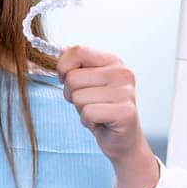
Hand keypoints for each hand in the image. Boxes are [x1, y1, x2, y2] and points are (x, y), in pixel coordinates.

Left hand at [56, 45, 158, 187]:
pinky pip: (87, 112)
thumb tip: (60, 49)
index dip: (63, 67)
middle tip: (88, 103)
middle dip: (72, 94)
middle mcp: (122, 73)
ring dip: (81, 109)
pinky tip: (100, 122)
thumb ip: (75, 65)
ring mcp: (126, 92)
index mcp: (112, 61)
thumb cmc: (100, 108)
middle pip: (73, 78)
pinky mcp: (125, 112)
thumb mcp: (85, 82)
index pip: (77, 51)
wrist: (121, 138)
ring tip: (96, 112)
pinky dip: (87, 121)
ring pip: (78, 96)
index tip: (66, 79)